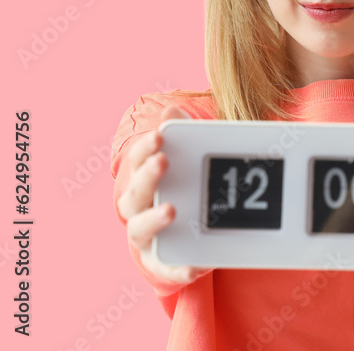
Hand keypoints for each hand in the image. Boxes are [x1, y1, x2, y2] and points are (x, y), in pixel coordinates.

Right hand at [115, 106, 210, 290]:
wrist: (183, 237)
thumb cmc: (183, 190)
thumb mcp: (187, 162)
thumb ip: (182, 136)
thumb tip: (173, 108)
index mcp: (142, 183)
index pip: (137, 163)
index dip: (145, 149)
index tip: (159, 135)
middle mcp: (138, 211)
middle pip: (134, 194)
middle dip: (148, 177)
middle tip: (163, 161)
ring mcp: (148, 239)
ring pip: (141, 230)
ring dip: (154, 218)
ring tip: (172, 209)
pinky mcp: (164, 265)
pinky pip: (169, 269)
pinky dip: (179, 268)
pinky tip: (195, 264)